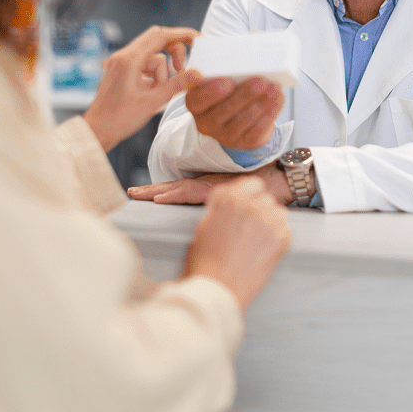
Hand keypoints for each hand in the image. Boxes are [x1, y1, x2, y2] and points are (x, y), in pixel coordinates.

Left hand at [83, 25, 201, 152]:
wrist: (98, 131)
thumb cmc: (119, 119)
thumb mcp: (154, 101)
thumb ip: (177, 84)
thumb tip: (197, 74)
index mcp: (130, 59)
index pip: (160, 36)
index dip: (182, 35)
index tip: (196, 38)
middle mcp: (123, 56)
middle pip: (156, 40)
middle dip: (173, 52)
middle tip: (181, 69)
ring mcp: (121, 62)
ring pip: (152, 56)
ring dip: (162, 71)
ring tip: (159, 92)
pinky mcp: (121, 70)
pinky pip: (144, 64)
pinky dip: (153, 75)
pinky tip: (151, 91)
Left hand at [128, 161, 293, 206]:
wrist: (282, 182)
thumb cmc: (264, 197)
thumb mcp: (241, 207)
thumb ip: (226, 213)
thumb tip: (217, 229)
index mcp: (209, 191)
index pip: (181, 191)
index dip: (162, 193)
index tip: (142, 197)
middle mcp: (208, 186)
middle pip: (175, 188)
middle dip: (152, 191)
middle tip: (130, 194)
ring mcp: (212, 186)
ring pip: (180, 188)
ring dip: (158, 191)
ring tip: (139, 195)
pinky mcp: (218, 189)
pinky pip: (193, 193)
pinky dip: (175, 194)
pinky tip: (161, 197)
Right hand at [182, 177, 291, 310]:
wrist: (217, 290)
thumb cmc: (205, 264)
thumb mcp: (204, 227)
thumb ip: (221, 211)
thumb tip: (231, 208)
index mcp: (226, 198)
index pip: (251, 183)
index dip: (251, 195)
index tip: (250, 205)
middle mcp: (247, 203)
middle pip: (265, 197)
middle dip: (261, 210)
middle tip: (252, 230)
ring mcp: (266, 218)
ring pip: (279, 211)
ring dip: (272, 221)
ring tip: (259, 241)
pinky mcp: (281, 236)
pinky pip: (286, 228)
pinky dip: (279, 238)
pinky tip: (265, 251)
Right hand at [185, 76, 284, 149]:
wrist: (235, 119)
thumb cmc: (226, 94)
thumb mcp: (218, 82)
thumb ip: (227, 74)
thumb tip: (251, 64)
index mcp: (195, 103)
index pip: (198, 100)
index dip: (211, 92)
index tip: (228, 81)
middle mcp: (206, 122)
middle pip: (224, 109)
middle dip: (245, 94)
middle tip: (261, 80)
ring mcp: (224, 135)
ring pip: (242, 120)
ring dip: (261, 103)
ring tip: (274, 88)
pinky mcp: (242, 142)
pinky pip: (256, 130)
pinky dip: (269, 113)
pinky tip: (278, 100)